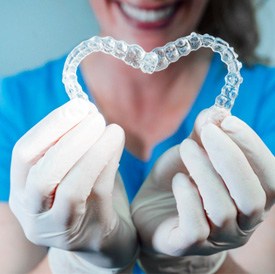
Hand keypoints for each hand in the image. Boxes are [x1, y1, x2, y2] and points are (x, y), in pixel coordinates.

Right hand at [9, 99, 136, 268]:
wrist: (103, 240)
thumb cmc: (87, 197)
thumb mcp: (72, 170)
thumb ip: (73, 146)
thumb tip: (88, 112)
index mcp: (23, 191)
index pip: (24, 154)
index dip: (50, 126)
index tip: (79, 106)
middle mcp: (33, 213)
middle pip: (42, 173)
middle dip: (70, 138)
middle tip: (95, 116)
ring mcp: (59, 228)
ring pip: (70, 187)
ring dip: (92, 151)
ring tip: (111, 128)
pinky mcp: (88, 234)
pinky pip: (97, 194)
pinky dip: (108, 163)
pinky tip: (117, 144)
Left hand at [131, 106, 274, 271]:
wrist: (150, 209)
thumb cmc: (177, 180)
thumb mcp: (192, 152)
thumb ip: (204, 135)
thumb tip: (215, 112)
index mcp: (249, 198)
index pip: (270, 177)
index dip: (253, 147)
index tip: (228, 121)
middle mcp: (240, 223)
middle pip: (253, 197)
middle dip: (231, 158)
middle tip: (206, 131)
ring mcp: (216, 239)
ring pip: (222, 209)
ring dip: (204, 171)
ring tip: (186, 148)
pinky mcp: (188, 245)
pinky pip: (196, 226)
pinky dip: (187, 196)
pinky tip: (178, 180)